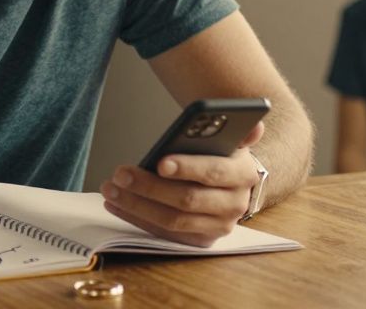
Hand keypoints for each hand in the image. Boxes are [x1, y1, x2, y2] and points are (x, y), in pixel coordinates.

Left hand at [100, 121, 264, 246]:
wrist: (234, 184)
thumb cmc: (224, 156)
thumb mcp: (233, 140)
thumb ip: (240, 132)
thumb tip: (255, 125)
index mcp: (243, 174)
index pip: (214, 172)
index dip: (187, 168)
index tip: (159, 162)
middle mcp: (233, 205)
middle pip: (187, 200)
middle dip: (150, 187)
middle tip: (120, 174)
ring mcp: (217, 226)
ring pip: (172, 220)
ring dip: (136, 205)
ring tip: (110, 188)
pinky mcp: (200, 240)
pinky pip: (164, 233)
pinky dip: (137, 218)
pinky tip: (116, 204)